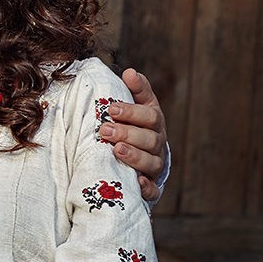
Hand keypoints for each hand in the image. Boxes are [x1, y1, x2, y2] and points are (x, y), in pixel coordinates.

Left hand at [106, 68, 168, 202]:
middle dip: (127, 133)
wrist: (140, 156)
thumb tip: (130, 72)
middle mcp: (157, 143)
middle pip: (149, 138)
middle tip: (105, 130)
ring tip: (117, 150)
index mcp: (153, 122)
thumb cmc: (133, 126)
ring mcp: (155, 165)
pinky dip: (146, 187)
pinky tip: (136, 182)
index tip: (111, 109)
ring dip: (134, 156)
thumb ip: (134, 90)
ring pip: (151, 162)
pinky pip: (153, 190)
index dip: (132, 111)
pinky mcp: (151, 186)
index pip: (149, 115)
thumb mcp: (135, 106)